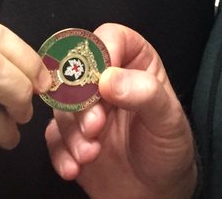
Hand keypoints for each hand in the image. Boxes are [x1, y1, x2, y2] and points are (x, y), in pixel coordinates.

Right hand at [45, 23, 195, 198]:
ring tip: (90, 154)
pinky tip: (76, 167)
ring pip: (62, 105)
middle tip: (95, 127)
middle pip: (78, 72)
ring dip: (72, 132)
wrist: (156, 194)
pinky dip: (60, 153)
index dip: (101, 53)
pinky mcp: (71, 137)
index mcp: (135, 64)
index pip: (111, 38)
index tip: (101, 82)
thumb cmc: (169, 150)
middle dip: (81, 103)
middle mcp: (107, 82)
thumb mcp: (168, 119)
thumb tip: (108, 78)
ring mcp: (87, 109)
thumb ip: (144, 93)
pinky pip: (52, 136)